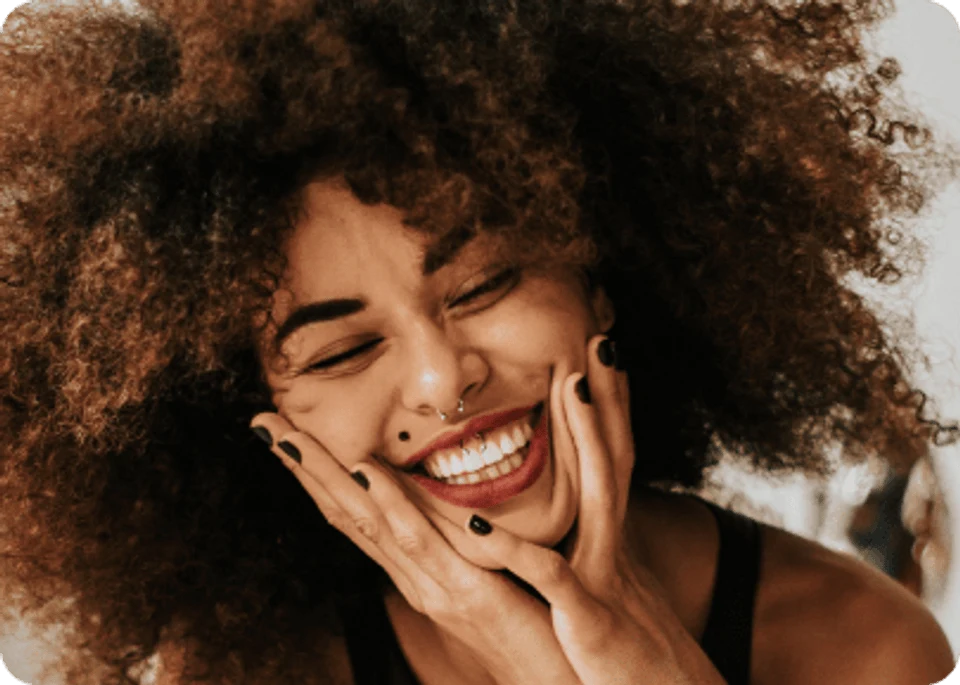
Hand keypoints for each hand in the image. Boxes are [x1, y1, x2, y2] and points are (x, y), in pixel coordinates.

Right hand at [249, 416, 581, 684]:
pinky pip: (420, 543)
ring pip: (368, 522)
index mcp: (418, 569)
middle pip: (346, 514)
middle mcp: (414, 577)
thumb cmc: (535, 624)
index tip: (286, 434)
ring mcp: (434, 586)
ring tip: (291, 438)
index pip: (356, 514)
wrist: (566, 682)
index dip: (318, 475)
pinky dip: (390, 505)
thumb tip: (445, 496)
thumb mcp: (489, 572)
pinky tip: (367, 471)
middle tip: (264, 423)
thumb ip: (463, 539)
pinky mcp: (467, 593)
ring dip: (327, 477)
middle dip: (304, 468)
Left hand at [465, 334, 727, 684]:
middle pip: (617, 459)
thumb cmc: (633, 663)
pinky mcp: (590, 622)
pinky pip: (551, 580)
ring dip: (587, 441)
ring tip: (572, 386)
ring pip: (598, 499)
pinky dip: (518, 552)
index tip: (599, 356)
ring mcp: (606, 582)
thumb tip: (583, 521)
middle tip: (603, 338)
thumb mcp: (615, 597)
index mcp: (612, 545)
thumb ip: (594, 555)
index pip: (612, 461)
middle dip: (610, 399)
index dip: (608, 409)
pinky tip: (481, 526)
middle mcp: (615, 552)